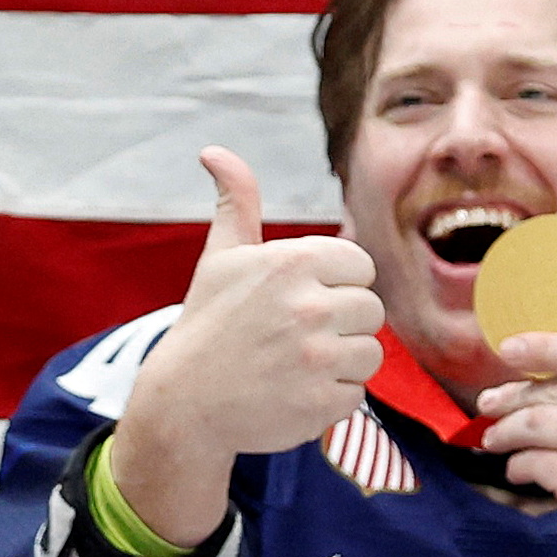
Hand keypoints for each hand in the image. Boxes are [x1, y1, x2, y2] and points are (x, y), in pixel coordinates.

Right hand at [101, 147, 381, 548]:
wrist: (184, 405)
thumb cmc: (208, 325)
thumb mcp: (221, 257)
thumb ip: (235, 202)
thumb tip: (213, 151)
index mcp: (293, 262)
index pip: (361, 267)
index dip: (336, 285)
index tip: (301, 301)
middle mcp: (309, 306)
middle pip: (371, 310)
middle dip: (341, 325)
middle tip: (295, 338)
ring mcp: (317, 358)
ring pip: (370, 353)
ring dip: (340, 362)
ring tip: (296, 365)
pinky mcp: (322, 403)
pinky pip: (356, 394)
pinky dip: (330, 398)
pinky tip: (293, 393)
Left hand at [469, 323, 556, 556]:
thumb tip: (542, 366)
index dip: (545, 345)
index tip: (509, 347)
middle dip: (513, 395)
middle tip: (488, 404)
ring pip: (537, 421)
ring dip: (507, 431)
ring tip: (495, 440)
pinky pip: (533, 460)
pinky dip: (518, 465)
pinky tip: (520, 471)